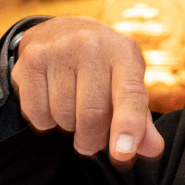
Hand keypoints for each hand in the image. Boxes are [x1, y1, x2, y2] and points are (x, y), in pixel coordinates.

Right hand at [12, 17, 164, 166]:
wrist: (60, 31)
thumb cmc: (101, 67)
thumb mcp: (125, 83)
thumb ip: (139, 119)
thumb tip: (153, 149)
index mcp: (124, 53)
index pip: (130, 94)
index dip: (128, 125)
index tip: (122, 153)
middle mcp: (92, 45)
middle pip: (92, 114)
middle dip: (92, 140)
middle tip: (91, 143)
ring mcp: (59, 49)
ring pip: (63, 116)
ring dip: (68, 128)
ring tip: (72, 114)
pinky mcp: (32, 59)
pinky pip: (37, 113)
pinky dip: (45, 122)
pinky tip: (51, 105)